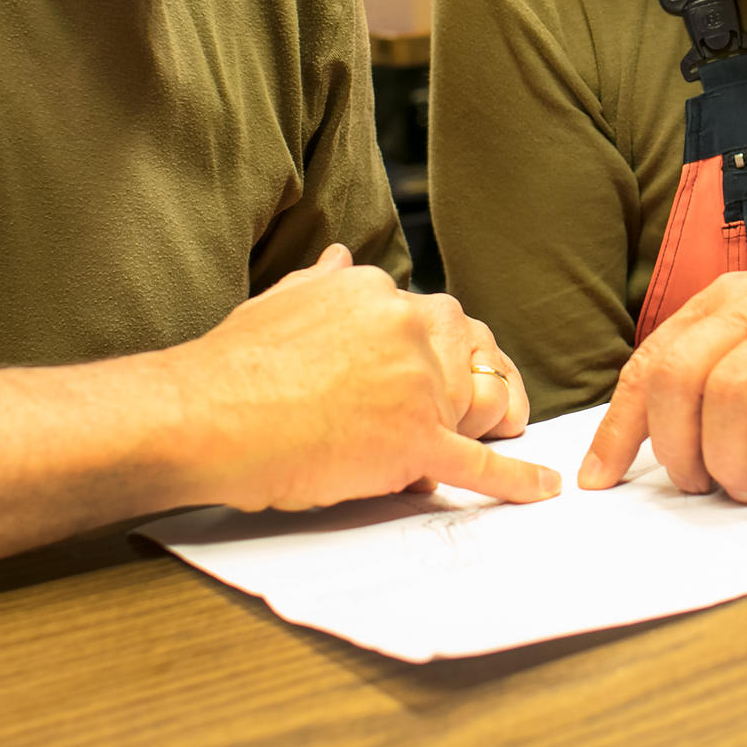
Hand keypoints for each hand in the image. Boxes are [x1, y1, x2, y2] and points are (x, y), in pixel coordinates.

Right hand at [176, 246, 555, 511]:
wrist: (206, 417)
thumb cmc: (232, 366)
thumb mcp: (281, 299)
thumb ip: (322, 281)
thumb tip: (341, 258)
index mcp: (377, 292)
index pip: (435, 318)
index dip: (436, 355)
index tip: (429, 374)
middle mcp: (406, 327)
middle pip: (469, 354)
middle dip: (467, 383)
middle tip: (457, 409)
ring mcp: (415, 385)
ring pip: (475, 403)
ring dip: (480, 424)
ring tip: (482, 440)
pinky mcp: (414, 441)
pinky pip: (477, 463)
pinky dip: (514, 480)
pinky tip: (540, 489)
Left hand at [578, 233, 746, 505]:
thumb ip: (724, 368)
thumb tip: (671, 441)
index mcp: (724, 301)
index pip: (649, 363)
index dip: (619, 428)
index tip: (601, 480)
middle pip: (677, 378)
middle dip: (676, 449)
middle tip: (701, 488)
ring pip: (729, 396)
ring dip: (730, 460)